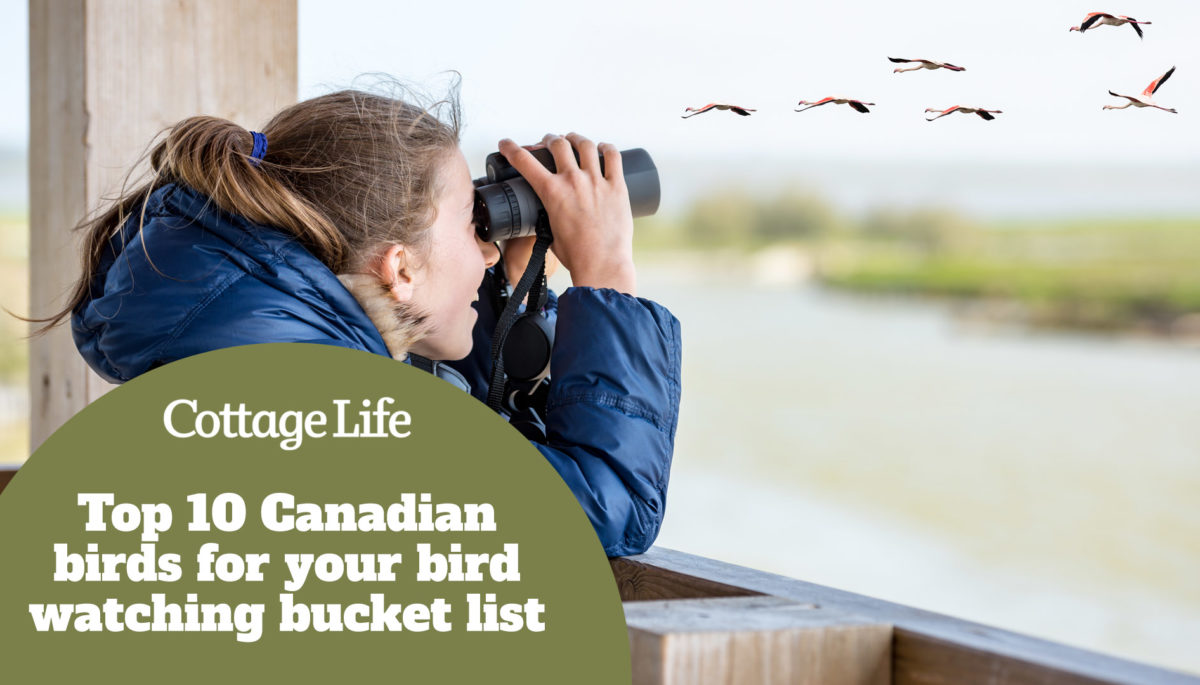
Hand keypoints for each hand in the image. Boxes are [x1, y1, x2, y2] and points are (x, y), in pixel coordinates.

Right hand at [497, 133, 635, 295]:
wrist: (602, 264)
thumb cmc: (576, 254)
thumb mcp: (550, 231)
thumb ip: (547, 216)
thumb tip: (546, 212)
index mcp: (552, 192)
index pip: (524, 161)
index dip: (511, 148)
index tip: (506, 144)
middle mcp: (573, 181)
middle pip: (557, 144)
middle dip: (550, 140)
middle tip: (549, 142)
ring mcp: (597, 182)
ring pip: (585, 145)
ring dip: (576, 138)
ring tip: (573, 139)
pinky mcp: (617, 187)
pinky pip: (613, 157)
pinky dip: (607, 148)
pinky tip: (604, 148)